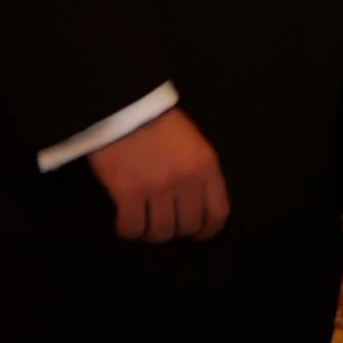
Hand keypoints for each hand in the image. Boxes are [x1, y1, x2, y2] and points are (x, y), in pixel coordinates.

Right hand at [87, 106, 228, 242]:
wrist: (127, 107)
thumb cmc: (162, 124)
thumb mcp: (195, 145)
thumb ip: (200, 173)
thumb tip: (196, 205)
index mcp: (207, 167)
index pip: (218, 212)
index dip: (208, 230)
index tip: (198, 234)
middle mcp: (187, 181)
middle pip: (187, 226)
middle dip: (176, 230)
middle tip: (163, 223)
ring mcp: (158, 189)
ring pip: (160, 232)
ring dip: (151, 233)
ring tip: (143, 223)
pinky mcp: (129, 194)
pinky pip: (132, 228)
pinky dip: (128, 230)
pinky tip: (125, 221)